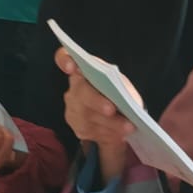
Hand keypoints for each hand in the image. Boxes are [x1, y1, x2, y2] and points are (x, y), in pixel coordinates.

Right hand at [55, 49, 137, 179]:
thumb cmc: (120, 93)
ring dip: (110, 123)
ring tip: (128, 127)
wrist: (120, 115)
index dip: (64, 61)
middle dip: (96, 102)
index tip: (72, 67)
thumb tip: (126, 99)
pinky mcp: (77, 126)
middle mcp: (75, 87)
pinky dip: (108, 132)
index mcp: (84, 68)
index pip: (64, 58)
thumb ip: (122, 87)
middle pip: (80, 92)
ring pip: (87, 116)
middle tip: (111, 109)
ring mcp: (73, 108)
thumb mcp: (124, 86)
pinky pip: (91, 131)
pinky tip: (121, 134)